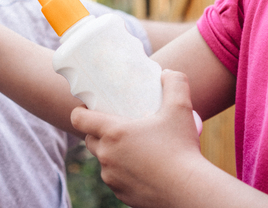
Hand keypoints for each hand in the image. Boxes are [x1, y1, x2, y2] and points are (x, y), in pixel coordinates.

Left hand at [71, 70, 207, 207]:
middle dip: (98, 132)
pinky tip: (141, 169)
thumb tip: (168, 72)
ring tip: (132, 147)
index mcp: (112, 132)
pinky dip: (124, 173)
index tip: (91, 107)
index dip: (80, 111)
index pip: (78, 118)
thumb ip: (174, 83)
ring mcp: (112, 177)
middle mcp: (106, 156)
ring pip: (104, 161)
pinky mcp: (121, 194)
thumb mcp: (180, 108)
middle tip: (118, 125)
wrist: (189, 190)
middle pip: (90, 139)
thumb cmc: (182, 148)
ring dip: (112, 153)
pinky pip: (116, 180)